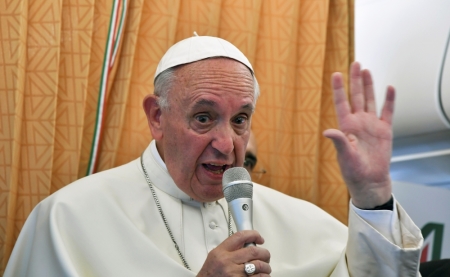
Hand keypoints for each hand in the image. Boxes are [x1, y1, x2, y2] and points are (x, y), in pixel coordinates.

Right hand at [197, 230, 270, 276]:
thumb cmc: (210, 273)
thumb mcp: (215, 256)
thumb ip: (229, 249)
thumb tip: (246, 244)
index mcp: (221, 252)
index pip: (240, 236)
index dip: (253, 235)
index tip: (259, 238)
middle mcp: (228, 262)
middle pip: (254, 252)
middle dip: (264, 253)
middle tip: (265, 255)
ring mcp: (235, 274)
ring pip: (259, 266)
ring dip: (266, 267)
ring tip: (265, 268)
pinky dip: (264, 276)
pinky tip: (262, 275)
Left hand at [323, 62, 393, 208]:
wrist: (370, 181)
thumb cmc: (354, 171)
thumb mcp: (345, 156)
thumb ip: (339, 142)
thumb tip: (327, 131)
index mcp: (346, 126)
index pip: (341, 103)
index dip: (339, 88)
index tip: (336, 73)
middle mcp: (358, 122)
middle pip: (356, 96)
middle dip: (355, 80)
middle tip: (355, 63)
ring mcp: (371, 125)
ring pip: (370, 100)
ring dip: (369, 85)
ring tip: (366, 70)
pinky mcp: (384, 130)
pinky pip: (387, 112)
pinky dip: (389, 100)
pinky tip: (389, 88)